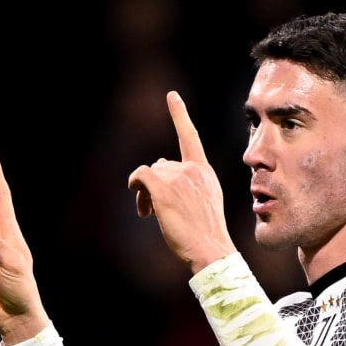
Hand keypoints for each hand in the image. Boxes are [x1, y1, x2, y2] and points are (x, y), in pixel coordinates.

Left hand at [127, 91, 236, 273]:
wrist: (210, 248)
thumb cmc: (205, 232)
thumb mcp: (204, 201)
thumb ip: (188, 184)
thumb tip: (159, 174)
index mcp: (204, 171)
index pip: (190, 137)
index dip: (179, 115)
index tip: (171, 96)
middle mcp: (192, 169)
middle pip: (160, 165)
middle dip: (154, 184)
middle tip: (150, 209)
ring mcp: (179, 177)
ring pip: (150, 173)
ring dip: (145, 193)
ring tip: (150, 214)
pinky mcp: (164, 188)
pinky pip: (141, 175)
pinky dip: (136, 185)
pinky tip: (142, 205)